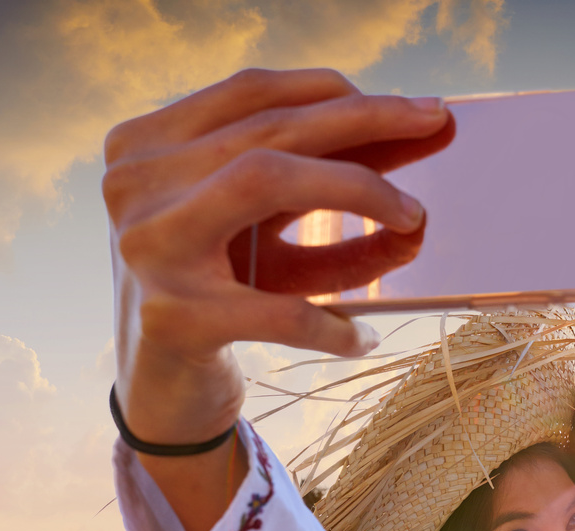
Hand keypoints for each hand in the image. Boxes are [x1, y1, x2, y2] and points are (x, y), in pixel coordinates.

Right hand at [105, 67, 450, 446]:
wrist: (161, 394)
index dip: (336, 92)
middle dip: (366, 121)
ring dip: (359, 189)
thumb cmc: (221, 298)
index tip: (411, 104)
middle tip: (437, 123)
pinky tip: (363, 337)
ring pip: (265, 180)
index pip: (251, 94)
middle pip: (269, 130)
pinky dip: (333, 324)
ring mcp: (150, 247)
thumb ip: (320, 181)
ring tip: (416, 220)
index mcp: (149, 147)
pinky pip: (280, 309)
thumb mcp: (264, 233)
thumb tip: (417, 136)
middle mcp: (137, 184)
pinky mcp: (175, 318)